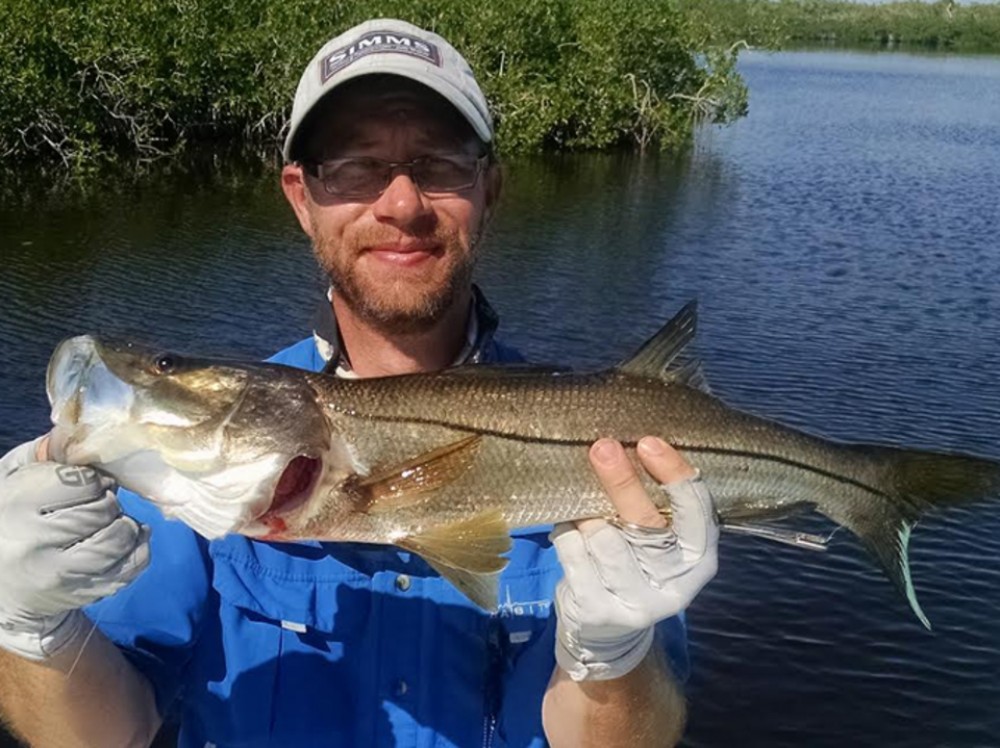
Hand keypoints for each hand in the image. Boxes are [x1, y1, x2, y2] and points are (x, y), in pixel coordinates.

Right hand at [0, 436, 149, 660]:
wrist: (2, 585)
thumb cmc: (13, 520)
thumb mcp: (16, 481)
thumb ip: (47, 455)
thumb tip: (81, 432)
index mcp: (16, 504)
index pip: (80, 481)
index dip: (92, 479)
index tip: (86, 485)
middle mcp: (35, 542)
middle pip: (102, 509)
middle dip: (108, 502)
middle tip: (98, 504)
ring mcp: (60, 573)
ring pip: (119, 538)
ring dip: (123, 525)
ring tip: (110, 522)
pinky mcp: (82, 593)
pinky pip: (131, 565)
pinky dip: (138, 547)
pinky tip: (126, 539)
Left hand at [551, 436, 718, 680]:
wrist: (609, 635)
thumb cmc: (635, 566)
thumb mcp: (658, 542)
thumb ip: (656, 506)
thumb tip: (627, 444)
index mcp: (699, 558)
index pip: (697, 512)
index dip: (675, 475)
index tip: (649, 443)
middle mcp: (675, 583)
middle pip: (646, 523)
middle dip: (622, 481)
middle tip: (602, 447)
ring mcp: (637, 602)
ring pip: (603, 538)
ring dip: (586, 514)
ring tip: (582, 507)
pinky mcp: (598, 610)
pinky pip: (574, 553)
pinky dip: (566, 533)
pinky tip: (568, 530)